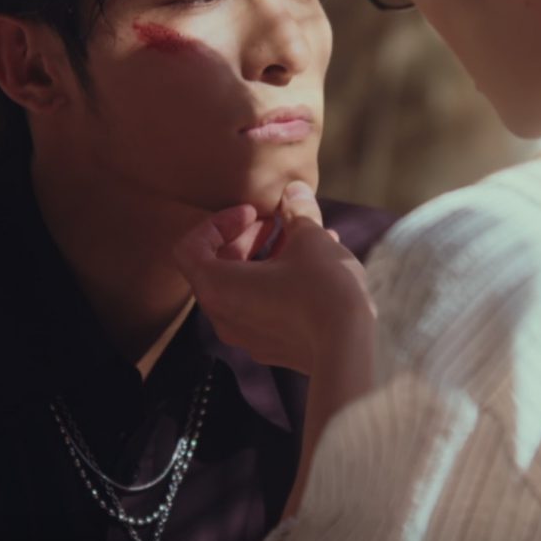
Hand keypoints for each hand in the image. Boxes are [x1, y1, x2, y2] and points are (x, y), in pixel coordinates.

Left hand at [173, 181, 374, 373]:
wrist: (350, 348)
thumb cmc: (321, 289)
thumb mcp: (309, 237)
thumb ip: (296, 211)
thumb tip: (294, 192)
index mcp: (217, 287)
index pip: (190, 248)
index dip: (218, 222)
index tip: (253, 214)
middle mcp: (222, 316)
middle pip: (216, 267)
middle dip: (246, 238)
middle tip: (278, 223)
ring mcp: (246, 337)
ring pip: (243, 288)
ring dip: (266, 259)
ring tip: (303, 240)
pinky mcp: (271, 348)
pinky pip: (261, 308)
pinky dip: (277, 283)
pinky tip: (315, 268)